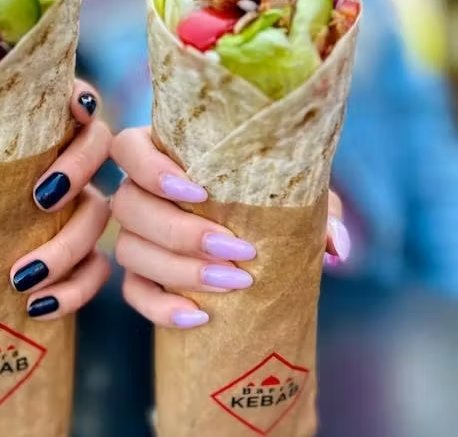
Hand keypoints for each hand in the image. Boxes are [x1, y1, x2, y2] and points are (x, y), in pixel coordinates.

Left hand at [0, 80, 111, 319]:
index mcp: (42, 131)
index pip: (74, 98)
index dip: (83, 98)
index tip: (74, 110)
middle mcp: (71, 162)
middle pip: (100, 147)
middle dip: (78, 170)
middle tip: (40, 200)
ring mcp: (84, 205)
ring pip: (100, 214)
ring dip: (68, 246)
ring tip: (20, 278)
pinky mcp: (87, 254)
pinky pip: (97, 269)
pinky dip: (75, 289)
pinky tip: (40, 306)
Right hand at [111, 127, 349, 328]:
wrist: (258, 238)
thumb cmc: (268, 198)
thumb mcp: (294, 193)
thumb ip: (317, 209)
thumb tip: (336, 247)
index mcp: (164, 152)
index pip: (127, 147)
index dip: (149, 168)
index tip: (198, 190)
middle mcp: (139, 190)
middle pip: (129, 204)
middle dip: (180, 231)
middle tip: (236, 249)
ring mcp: (134, 234)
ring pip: (129, 249)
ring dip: (178, 269)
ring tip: (232, 282)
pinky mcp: (139, 275)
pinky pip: (133, 292)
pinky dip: (160, 307)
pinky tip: (198, 316)